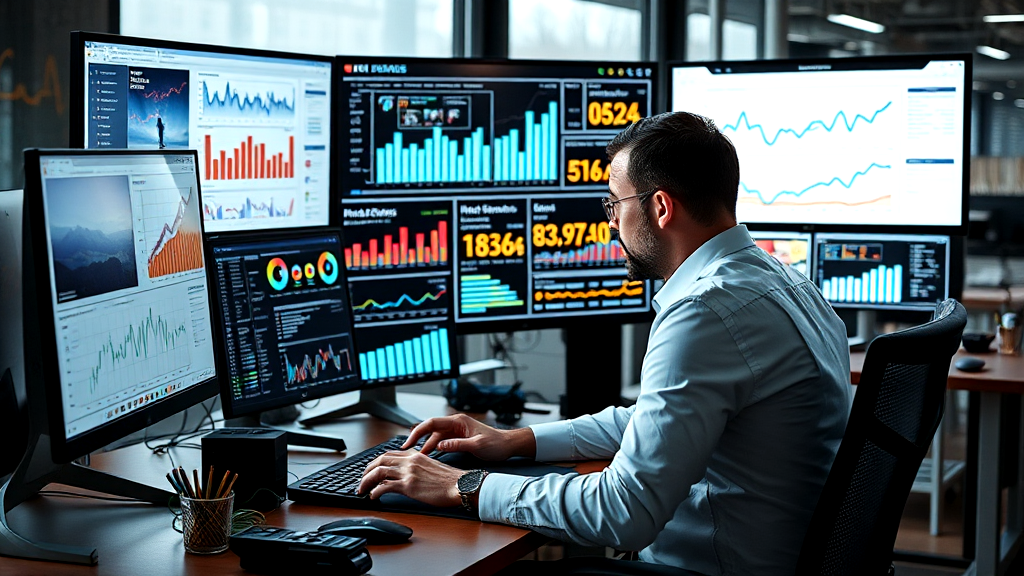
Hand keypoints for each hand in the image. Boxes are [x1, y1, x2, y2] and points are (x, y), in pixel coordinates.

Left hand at [358, 449, 462, 506]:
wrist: (460, 485)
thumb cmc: (451, 480)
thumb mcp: (432, 467)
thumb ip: (418, 466)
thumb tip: (408, 474)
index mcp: (415, 455)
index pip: (390, 454)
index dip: (377, 461)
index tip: (371, 469)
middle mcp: (410, 461)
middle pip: (380, 460)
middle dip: (367, 470)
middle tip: (362, 479)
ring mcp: (408, 472)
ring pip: (378, 472)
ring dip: (366, 481)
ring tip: (362, 489)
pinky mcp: (408, 486)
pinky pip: (385, 486)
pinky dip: (375, 491)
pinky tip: (374, 496)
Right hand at [403, 414, 534, 460]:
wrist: (508, 445)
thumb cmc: (496, 444)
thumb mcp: (477, 445)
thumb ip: (457, 445)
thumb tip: (439, 446)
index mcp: (458, 421)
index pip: (431, 423)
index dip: (417, 432)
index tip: (408, 442)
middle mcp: (455, 424)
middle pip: (430, 429)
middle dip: (417, 438)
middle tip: (406, 451)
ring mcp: (456, 431)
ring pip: (435, 437)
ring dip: (425, 446)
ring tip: (415, 458)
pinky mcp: (459, 438)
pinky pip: (442, 442)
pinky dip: (434, 449)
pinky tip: (429, 457)